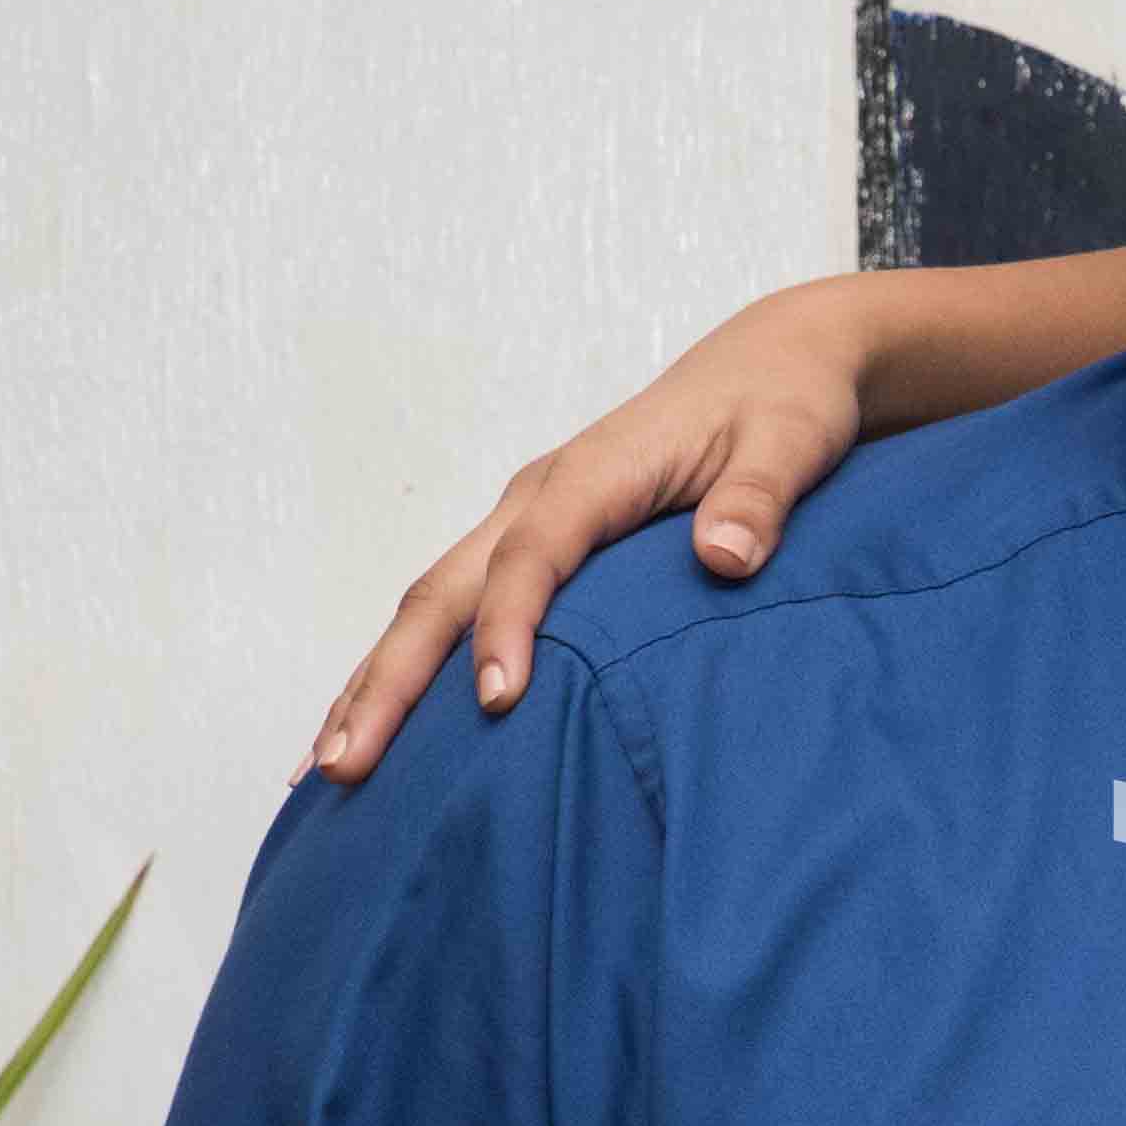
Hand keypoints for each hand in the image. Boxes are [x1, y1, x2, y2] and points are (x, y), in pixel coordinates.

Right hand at [319, 290, 872, 782]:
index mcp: (592, 474)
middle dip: (391, 677)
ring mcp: (527, 518)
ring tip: (331, 766)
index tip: (495, 702)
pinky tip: (381, 723)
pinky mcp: (537, 540)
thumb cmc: (787, 404)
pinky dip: (413, 664)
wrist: (777, 360)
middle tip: (349, 763)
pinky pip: (459, 605)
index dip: (508, 627)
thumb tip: (724, 556)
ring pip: (431, 602)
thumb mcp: (794, 443)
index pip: (533, 558)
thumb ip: (759, 499)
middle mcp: (540, 496)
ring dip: (378, 680)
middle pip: (444, 589)